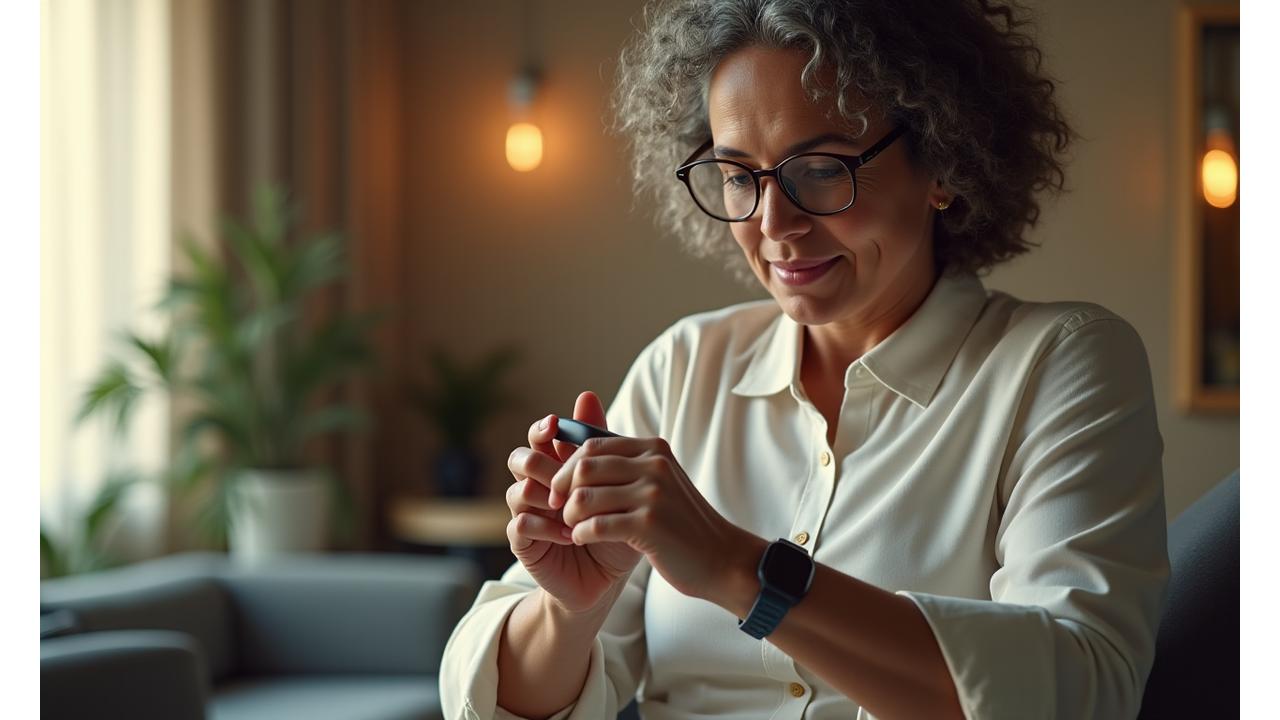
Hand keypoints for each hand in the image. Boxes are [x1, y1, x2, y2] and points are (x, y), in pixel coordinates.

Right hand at [504, 391, 642, 613]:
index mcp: (557, 467)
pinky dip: (545, 527)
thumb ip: (599, 445)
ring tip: (574, 511)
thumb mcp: (615, 485)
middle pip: (519, 458)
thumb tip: (586, 395)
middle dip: (539, 461)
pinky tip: (570, 534)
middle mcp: (537, 487)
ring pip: (517, 490)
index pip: (538, 437)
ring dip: (547, 498)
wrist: (607, 578)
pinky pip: (520, 524)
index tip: (555, 425)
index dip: (542, 428)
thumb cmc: (612, 527)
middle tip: (562, 473)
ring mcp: (527, 514)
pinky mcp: (523, 543)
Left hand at [546, 424, 746, 601]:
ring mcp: (653, 494)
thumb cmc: (682, 524)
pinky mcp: (649, 525)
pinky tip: (582, 539)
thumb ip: (628, 467)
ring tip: (573, 527)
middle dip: (562, 489)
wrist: (721, 558)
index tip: (559, 490)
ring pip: (584, 496)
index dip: (566, 467)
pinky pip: (596, 525)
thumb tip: (579, 459)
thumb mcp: (660, 484)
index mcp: (654, 449)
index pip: (592, 445)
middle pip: (583, 467)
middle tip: (559, 510)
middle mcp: (654, 465)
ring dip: (569, 515)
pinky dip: (580, 533)